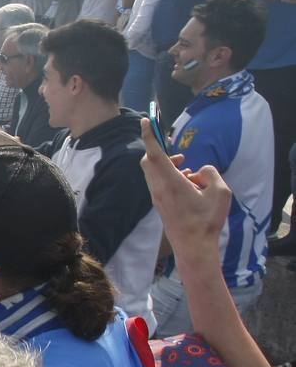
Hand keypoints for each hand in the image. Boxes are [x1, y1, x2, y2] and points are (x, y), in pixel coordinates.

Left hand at [139, 117, 230, 263]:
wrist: (193, 246)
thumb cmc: (207, 220)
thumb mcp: (220, 192)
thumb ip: (211, 173)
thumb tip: (199, 171)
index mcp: (170, 182)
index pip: (154, 153)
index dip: (149, 135)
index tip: (146, 121)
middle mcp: (159, 188)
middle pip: (149, 161)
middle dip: (160, 152)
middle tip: (180, 156)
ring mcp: (157, 197)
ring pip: (154, 173)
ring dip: (169, 166)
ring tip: (191, 174)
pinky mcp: (159, 204)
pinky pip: (159, 183)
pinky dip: (170, 178)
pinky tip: (189, 185)